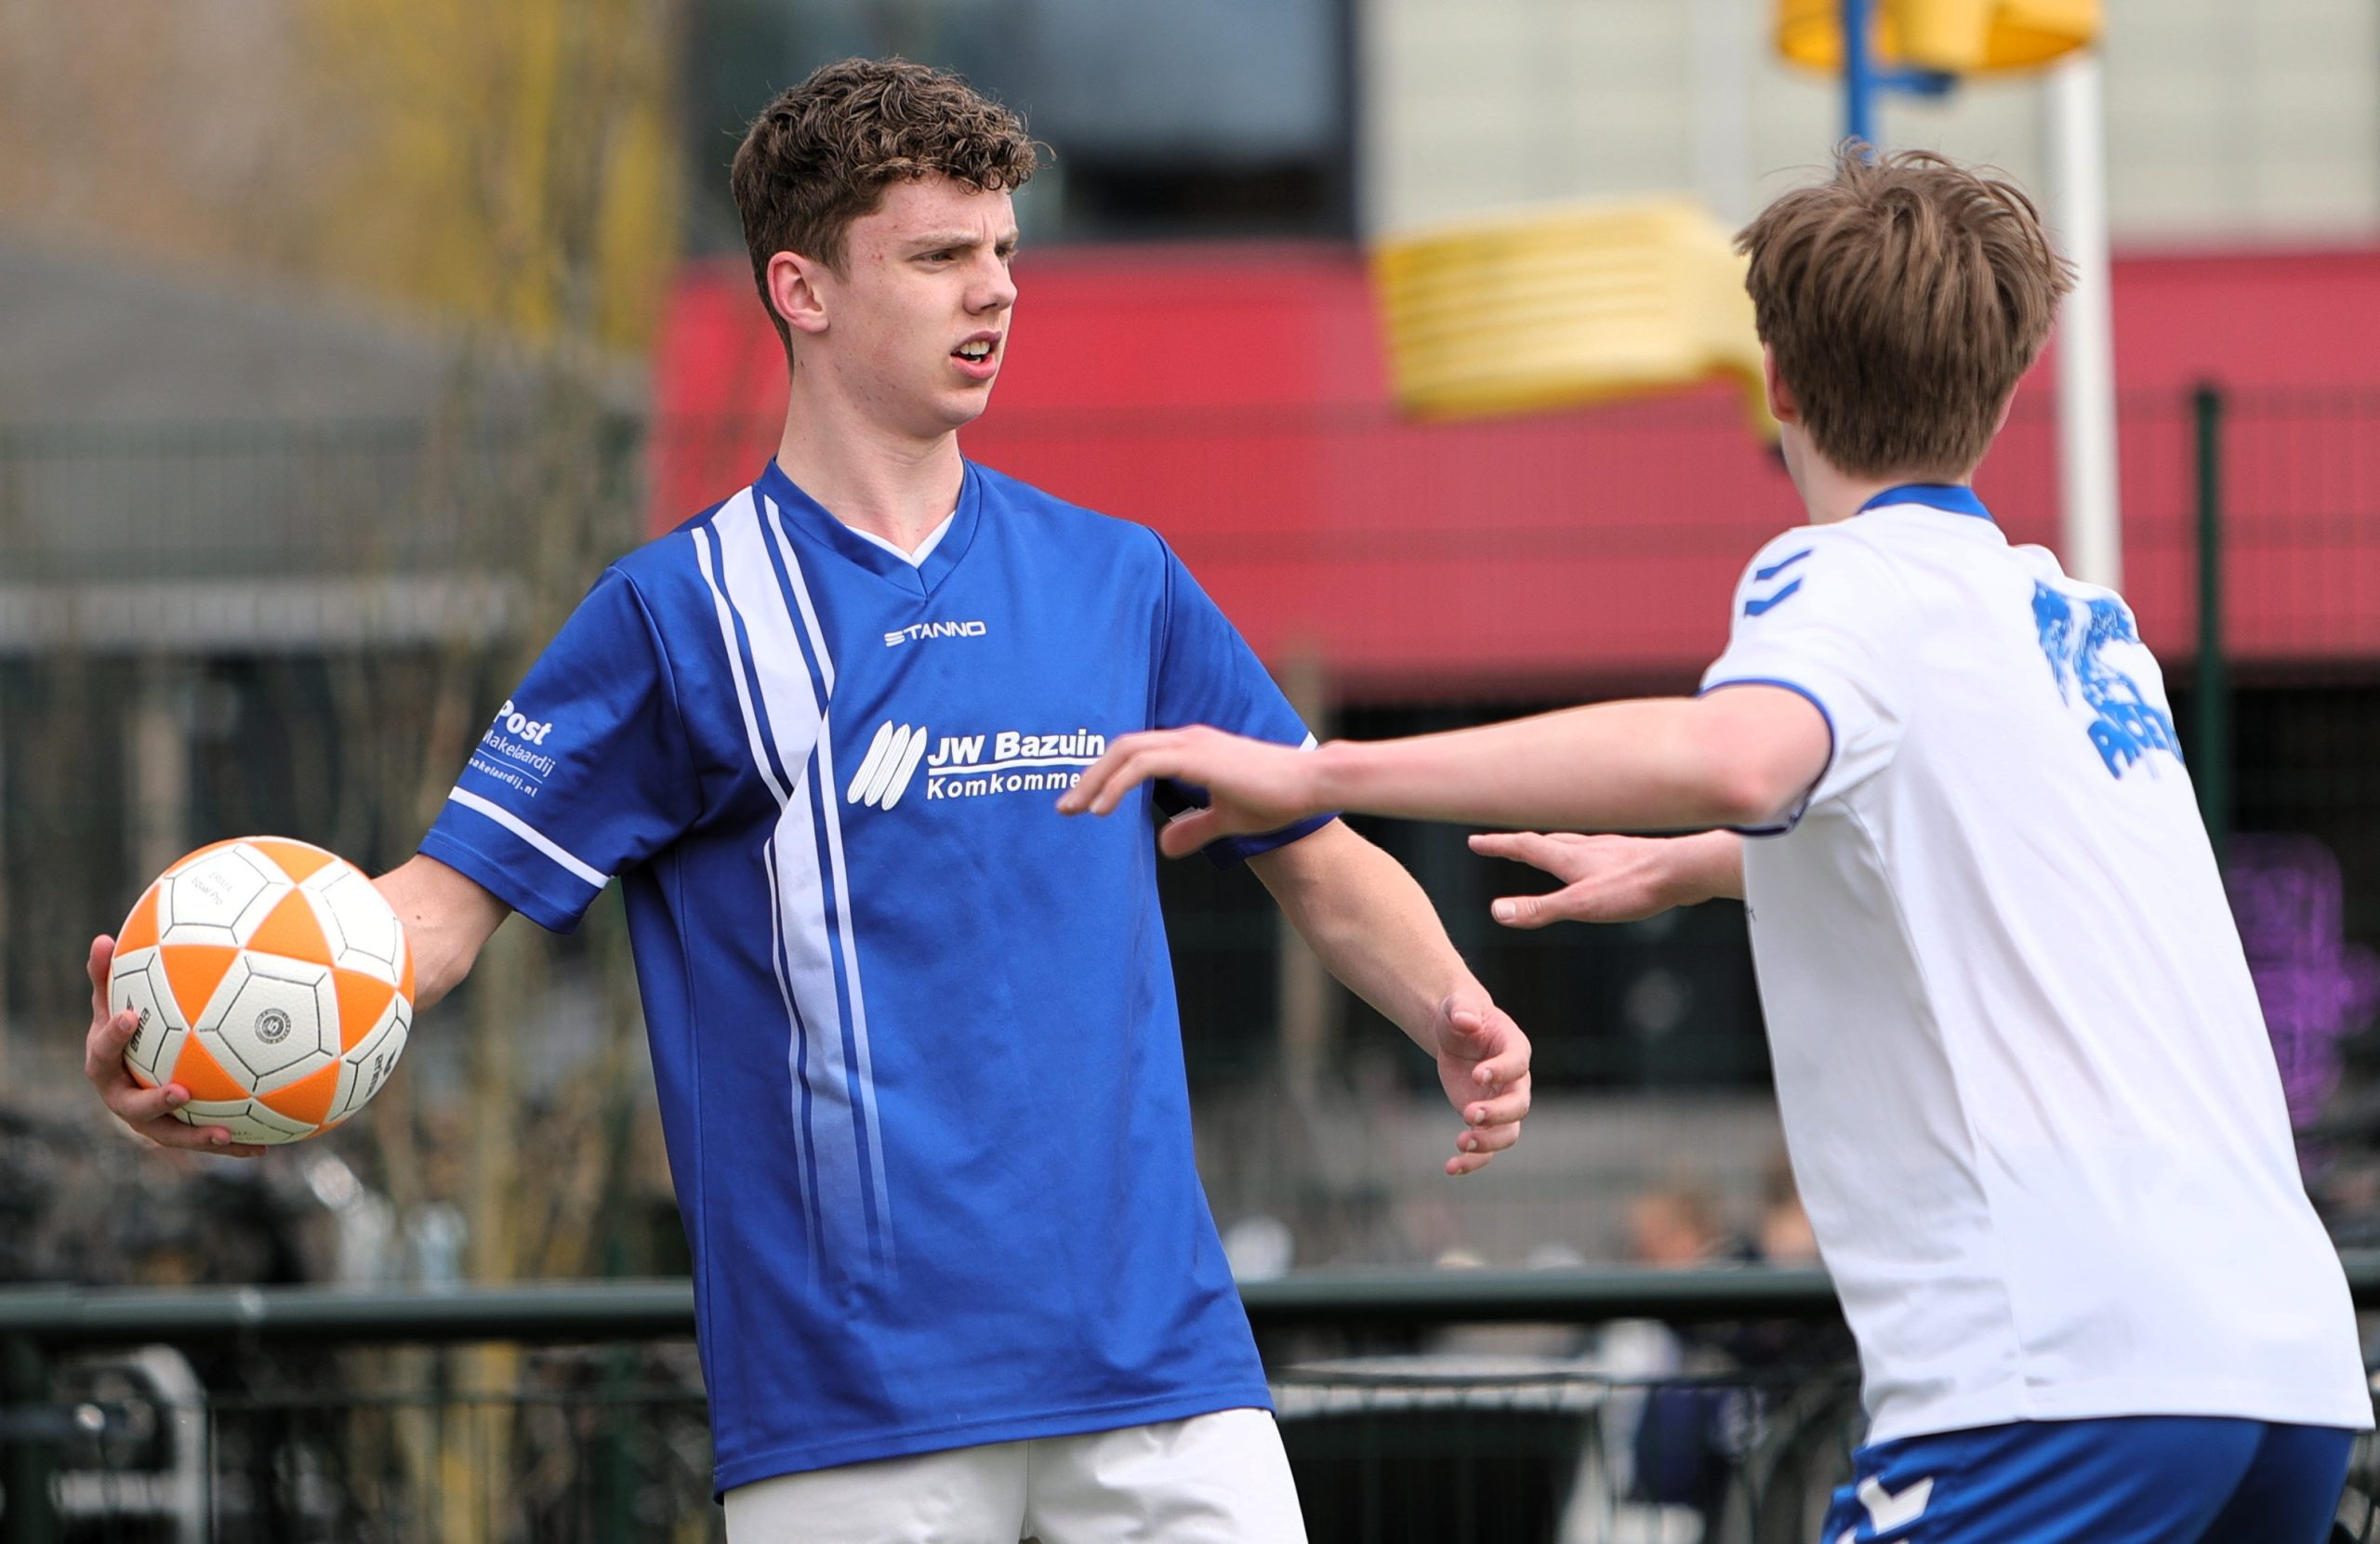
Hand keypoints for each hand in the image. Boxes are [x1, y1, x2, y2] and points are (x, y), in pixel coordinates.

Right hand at [84, 936, 263, 1156]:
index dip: (112, 1035)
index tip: (130, 1015)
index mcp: (103, 1065)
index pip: (103, 1051)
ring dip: (196, 1135)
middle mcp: (122, 1098)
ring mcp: (148, 1121)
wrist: (127, 1070)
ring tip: (224, 1132)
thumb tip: (104, 937)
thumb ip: (109, 975)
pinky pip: (203, 1139)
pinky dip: (231, 1145)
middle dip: (154, 1102)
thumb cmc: (123, 1027)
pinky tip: (262, 1148)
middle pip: (133, 1107)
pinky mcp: (176, 1132)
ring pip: (170, 1134)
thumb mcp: (112, 1001)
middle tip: (181, 1090)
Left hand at [1057, 726, 1321, 857]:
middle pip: (1121, 747)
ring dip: (1094, 780)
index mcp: (1192, 747)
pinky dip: (1116, 783)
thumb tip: (1164, 845)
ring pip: (1126, 751)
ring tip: (1074, 810)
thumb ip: (1195, 828)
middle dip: (1089, 777)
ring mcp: (1192, 743)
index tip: (1083, 804)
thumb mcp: (1227, 819)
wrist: (1311, 786)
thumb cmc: (1277, 799)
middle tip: (1064, 809)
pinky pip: (1143, 764)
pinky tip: (1101, 809)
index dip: (1105, 775)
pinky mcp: (1198, 756)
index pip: (1135, 752)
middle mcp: (1187, 738)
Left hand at [1432, 993, 1531, 1175]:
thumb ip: (1463, 1009)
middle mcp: (1516, 1081)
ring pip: (1508, 1133)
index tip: (1476, 1074)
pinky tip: (1451, 1167)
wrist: (1455, 1034)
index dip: (1501, 1070)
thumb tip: (1466, 1020)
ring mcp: (1502, 1104)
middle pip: (1519, 1105)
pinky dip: (1472, 1161)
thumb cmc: (1460, 1015)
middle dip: (1497, 1113)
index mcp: (1515, 1048)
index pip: (1518, 1063)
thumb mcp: (1458, 1005)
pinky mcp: (1486, 1121)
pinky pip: (1487, 1148)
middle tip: (1468, 1114)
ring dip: (1488, 1142)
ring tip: (1461, 1142)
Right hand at [1467, 831, 1699, 926]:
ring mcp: (1610, 849)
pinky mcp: (1632, 856)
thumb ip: (1540, 909)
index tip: (1475, 842)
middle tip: (1501, 845)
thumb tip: (1497, 912)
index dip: (1497, 845)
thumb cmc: (1636, 888)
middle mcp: (1586, 848)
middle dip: (1519, 844)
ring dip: (1550, 846)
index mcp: (1569, 858)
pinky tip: (1598, 862)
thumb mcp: (1582, 905)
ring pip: (1572, 844)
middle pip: (1544, 842)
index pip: (1524, 847)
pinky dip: (1582, 853)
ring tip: (1544, 849)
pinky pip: (1597, 850)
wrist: (1685, 870)